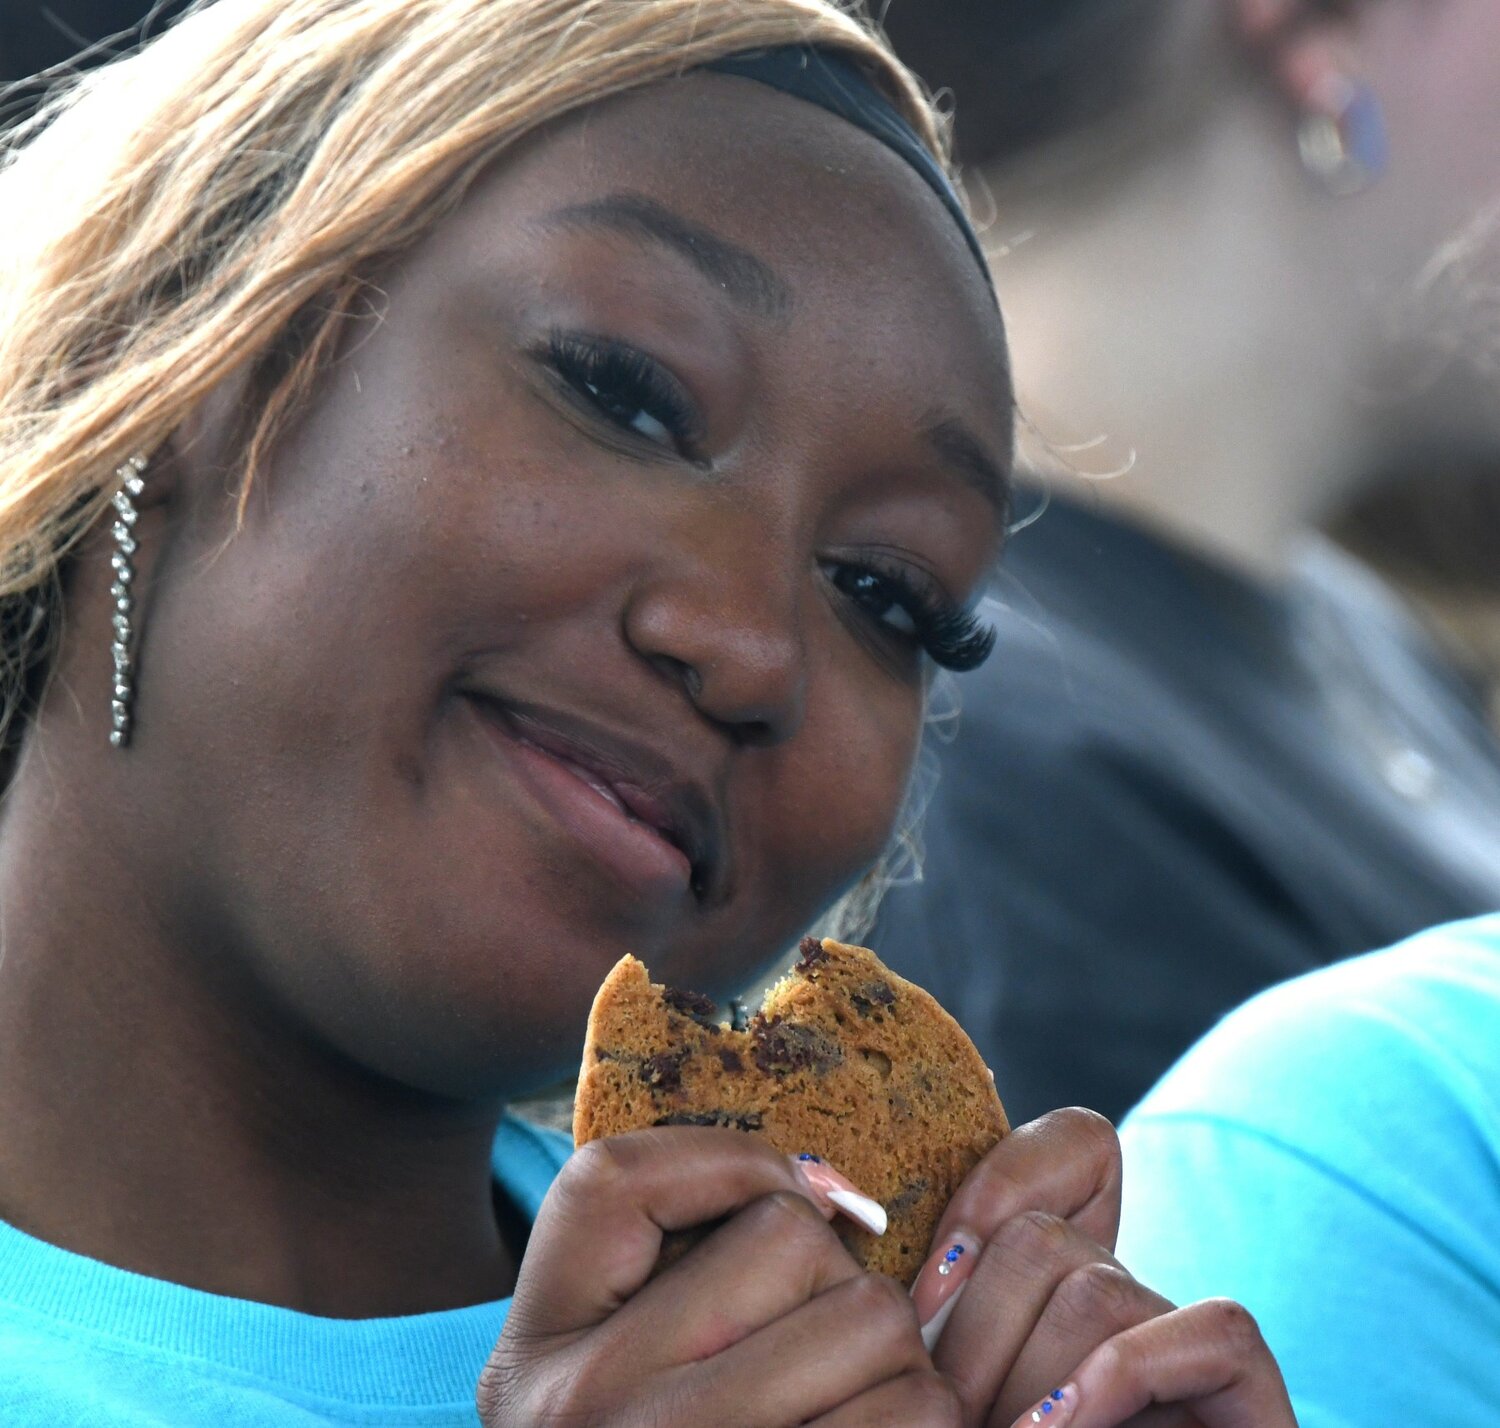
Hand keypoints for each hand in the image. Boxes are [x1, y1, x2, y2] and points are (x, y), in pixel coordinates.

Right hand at [479, 1127, 960, 1425]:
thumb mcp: (608, 1363)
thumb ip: (679, 1256)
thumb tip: (828, 1194)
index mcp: (531, 1357)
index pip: (618, 1180)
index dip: (725, 1166)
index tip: (781, 1208)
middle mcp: (582, 1415)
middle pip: (789, 1242)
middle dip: (832, 1278)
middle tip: (816, 1349)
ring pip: (875, 1323)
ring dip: (896, 1361)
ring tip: (847, 1411)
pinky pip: (919, 1420)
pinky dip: (921, 1423)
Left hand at [907, 1110, 1295, 1426]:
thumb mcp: (960, 1389)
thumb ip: (928, 1332)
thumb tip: (861, 1222)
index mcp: (1054, 1289)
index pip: (1076, 1144)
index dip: (991, 1191)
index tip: (919, 1301)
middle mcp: (1129, 1300)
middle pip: (1044, 1238)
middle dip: (973, 1334)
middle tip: (949, 1418)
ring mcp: (1192, 1348)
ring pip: (1099, 1283)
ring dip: (1026, 1378)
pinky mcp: (1253, 1398)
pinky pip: (1211, 1327)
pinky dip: (1122, 1380)